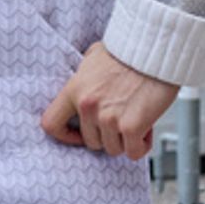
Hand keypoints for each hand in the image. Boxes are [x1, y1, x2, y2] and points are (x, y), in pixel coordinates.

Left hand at [39, 40, 177, 158]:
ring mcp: (108, 118)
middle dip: (107, 135)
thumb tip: (82, 83)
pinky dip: (142, 145)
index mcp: (74, 89)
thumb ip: (84, 76)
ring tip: (135, 117)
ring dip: (125, 139)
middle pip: (91, 142)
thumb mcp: (94, 57)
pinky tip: (146, 128)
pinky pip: (134, 153)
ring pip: (113, 149)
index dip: (65, 135)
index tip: (80, 134)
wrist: (153, 51)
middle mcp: (87, 105)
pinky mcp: (131, 127)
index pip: (51, 124)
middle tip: (121, 119)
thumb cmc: (127, 52)